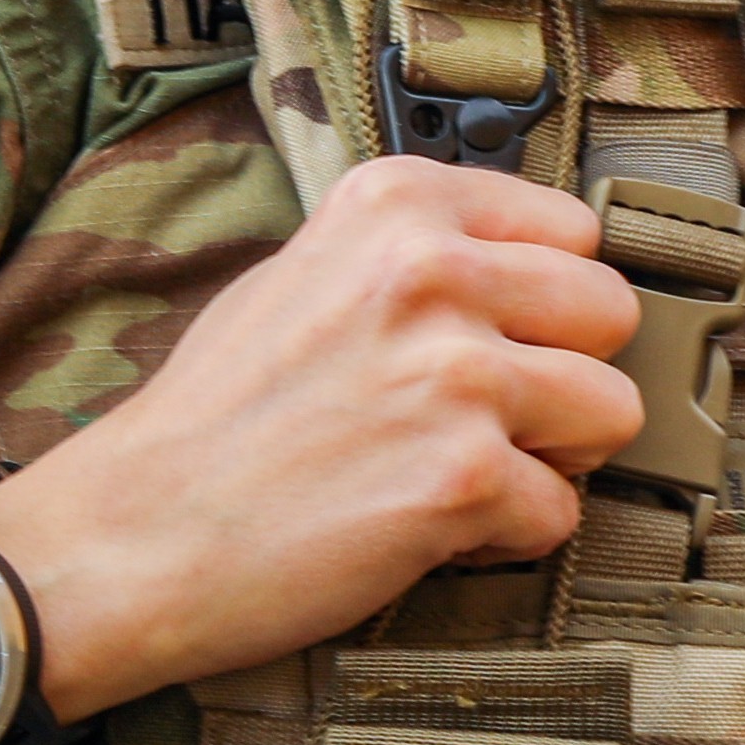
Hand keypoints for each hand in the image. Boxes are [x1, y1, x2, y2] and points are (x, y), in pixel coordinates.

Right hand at [0, 160, 641, 714]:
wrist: (131, 535)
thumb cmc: (212, 418)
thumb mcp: (300, 274)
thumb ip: (412, 254)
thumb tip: (522, 265)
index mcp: (397, 206)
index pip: (575, 229)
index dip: (548, 302)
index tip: (500, 340)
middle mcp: (433, 271)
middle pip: (612, 313)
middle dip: (567, 376)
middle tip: (492, 419)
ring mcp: (455, 373)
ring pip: (613, 411)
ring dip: (554, 458)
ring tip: (468, 473)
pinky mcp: (462, 476)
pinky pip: (560, 512)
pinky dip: (507, 538)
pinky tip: (432, 530)